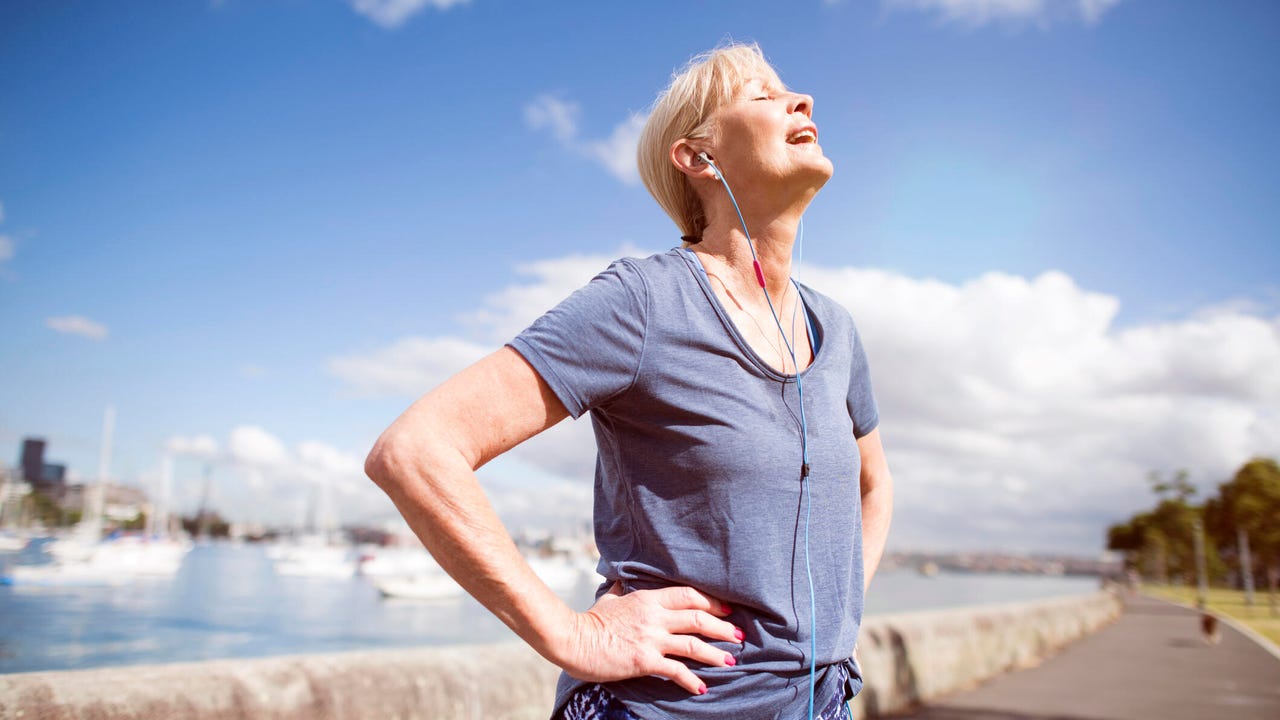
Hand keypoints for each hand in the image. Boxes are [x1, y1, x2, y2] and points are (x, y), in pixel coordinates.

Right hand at [553, 582, 743, 694]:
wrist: (573, 640)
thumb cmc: (590, 620)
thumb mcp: (608, 599)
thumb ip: (621, 590)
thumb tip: (620, 580)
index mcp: (648, 598)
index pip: (689, 596)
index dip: (712, 603)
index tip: (727, 610)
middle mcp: (654, 617)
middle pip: (698, 619)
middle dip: (723, 628)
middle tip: (739, 636)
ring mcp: (651, 639)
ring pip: (693, 644)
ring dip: (715, 654)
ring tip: (731, 661)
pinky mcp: (644, 660)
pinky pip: (675, 670)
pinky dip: (691, 679)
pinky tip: (702, 687)